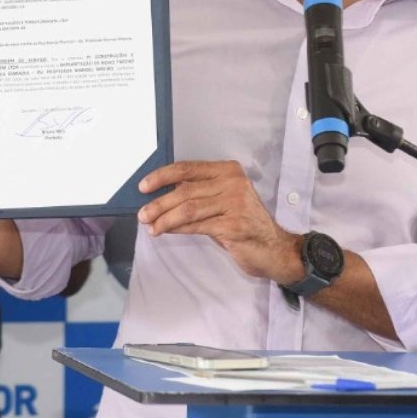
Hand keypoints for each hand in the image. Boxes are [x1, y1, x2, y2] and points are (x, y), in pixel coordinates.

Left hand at [137, 160, 302, 282]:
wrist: (274, 249)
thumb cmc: (243, 224)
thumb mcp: (222, 203)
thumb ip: (198, 196)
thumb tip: (161, 198)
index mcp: (228, 171)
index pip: (188, 168)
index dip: (162, 177)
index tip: (143, 187)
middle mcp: (233, 183)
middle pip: (186, 190)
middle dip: (159, 203)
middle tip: (142, 214)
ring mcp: (235, 203)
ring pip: (189, 208)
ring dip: (165, 219)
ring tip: (151, 227)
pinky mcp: (234, 225)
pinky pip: (197, 226)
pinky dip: (178, 229)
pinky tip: (167, 232)